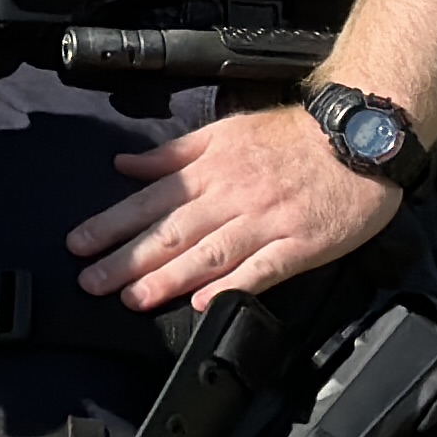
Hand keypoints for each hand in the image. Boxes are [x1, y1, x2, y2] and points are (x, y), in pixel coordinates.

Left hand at [65, 105, 404, 312]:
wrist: (358, 135)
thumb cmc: (291, 135)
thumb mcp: (223, 132)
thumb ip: (173, 155)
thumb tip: (125, 165)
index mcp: (209, 171)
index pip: (148, 202)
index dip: (110, 225)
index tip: (78, 245)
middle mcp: (231, 198)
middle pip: (170, 233)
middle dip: (126, 260)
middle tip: (91, 282)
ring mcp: (266, 222)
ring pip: (208, 254)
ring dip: (168, 279)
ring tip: (134, 298)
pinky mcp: (301, 244)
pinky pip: (263, 269)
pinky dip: (233, 286)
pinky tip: (206, 304)